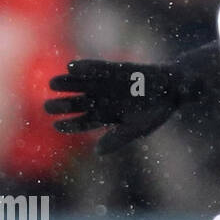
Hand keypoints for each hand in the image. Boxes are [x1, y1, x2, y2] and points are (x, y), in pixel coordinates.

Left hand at [45, 59, 183, 153]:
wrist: (172, 89)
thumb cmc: (155, 112)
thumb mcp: (137, 129)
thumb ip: (117, 139)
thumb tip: (97, 152)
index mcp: (107, 117)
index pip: (83, 122)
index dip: (70, 124)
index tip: (56, 125)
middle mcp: (102, 100)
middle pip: (77, 103)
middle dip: (62, 105)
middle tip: (48, 106)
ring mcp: (106, 84)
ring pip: (81, 84)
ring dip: (67, 83)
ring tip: (52, 83)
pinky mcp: (113, 68)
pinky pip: (96, 67)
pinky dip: (84, 67)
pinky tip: (71, 67)